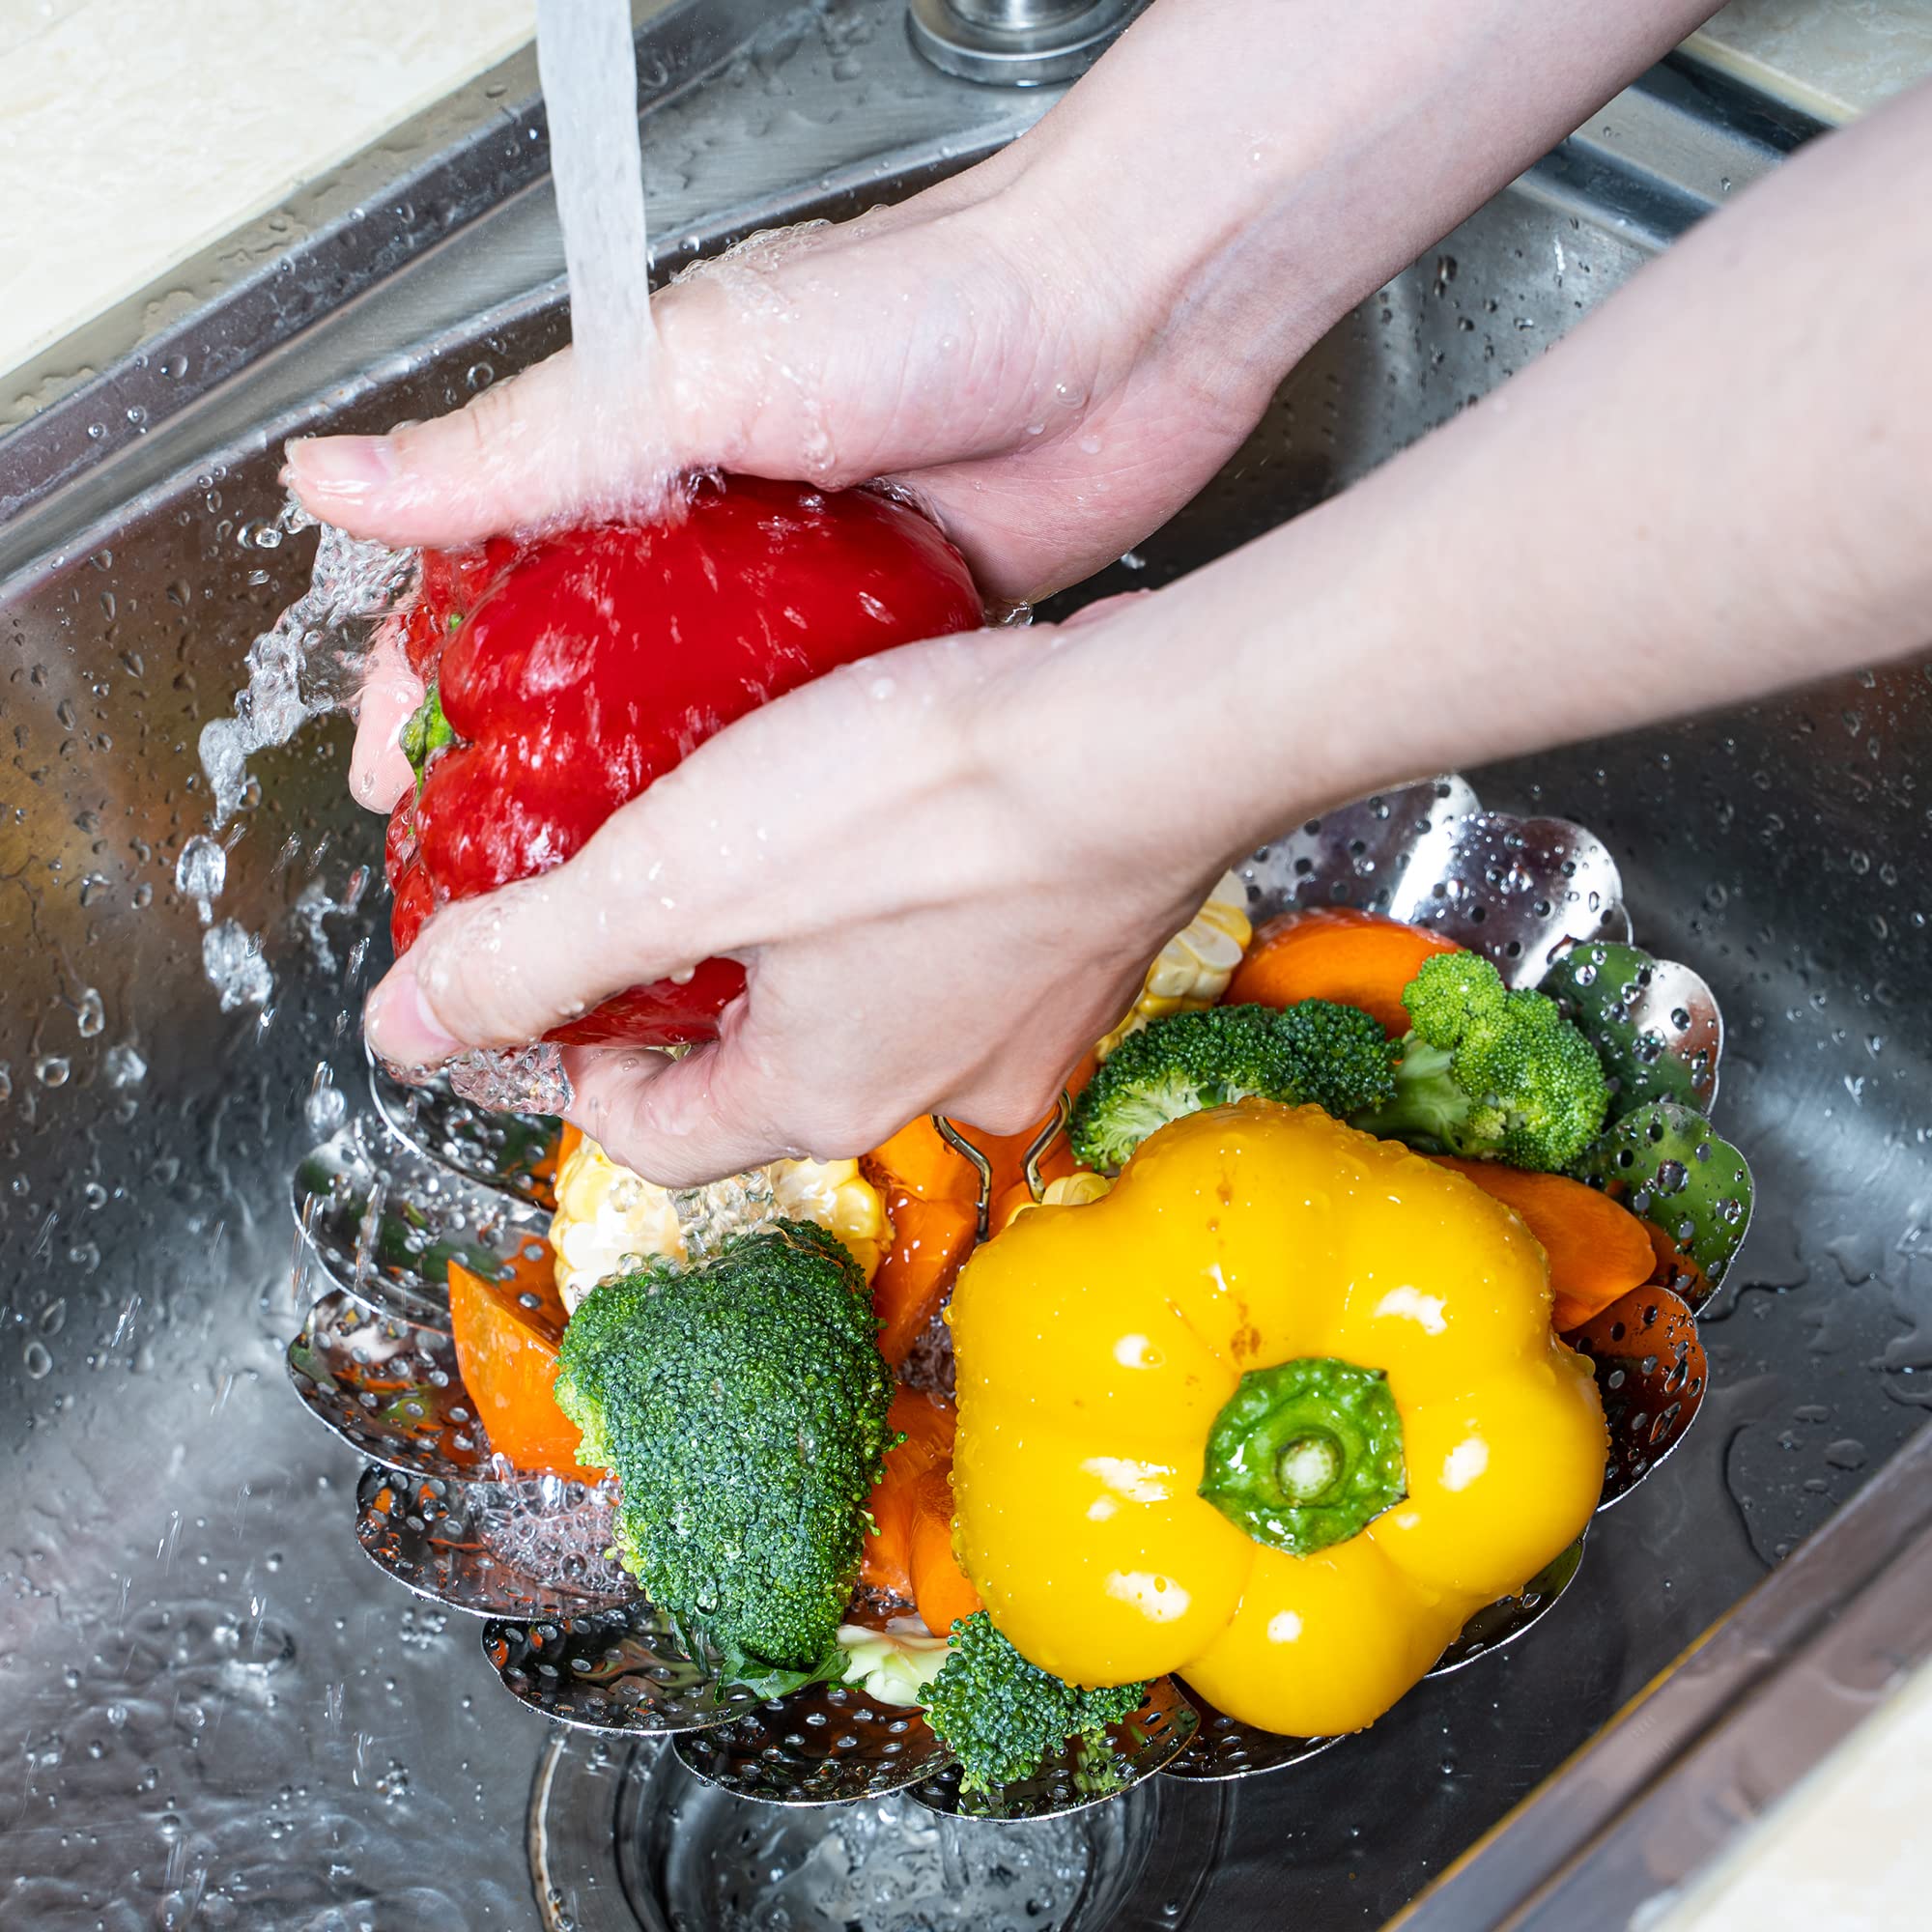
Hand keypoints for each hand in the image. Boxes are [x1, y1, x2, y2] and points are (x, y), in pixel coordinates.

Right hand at [304, 0, 1728, 808]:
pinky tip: (756, 873)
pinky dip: (786, 803)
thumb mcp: (687, 374)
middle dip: (539, 783)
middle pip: (588, 684)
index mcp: (633, 463)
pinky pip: (819, 742)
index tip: (397, 791)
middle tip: (503, 886)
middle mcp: (710, 542)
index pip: (486, 589)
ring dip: (658, 815)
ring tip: (612, 914)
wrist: (1123, 325)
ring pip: (701, 731)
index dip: (429, 691)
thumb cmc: (919, 306)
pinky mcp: (898, 639)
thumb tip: (335, 481)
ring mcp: (805, 601)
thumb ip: (522, 445)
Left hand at [362, 605, 1225, 1184]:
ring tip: (780, 836)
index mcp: (820, 1100)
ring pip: (877, 1006)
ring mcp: (1029, 1029)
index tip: (569, 996)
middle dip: (705, 999)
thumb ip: (531, 955)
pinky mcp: (1085, 951)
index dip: (589, 1074)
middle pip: (773, 1074)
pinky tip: (902, 813)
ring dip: (812, 942)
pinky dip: (910, 902)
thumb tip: (402, 1034)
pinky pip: (963, 948)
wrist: (1148, 737)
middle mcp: (935, 1091)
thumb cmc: (927, 809)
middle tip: (668, 894)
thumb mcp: (675, 875)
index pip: (662, 1141)